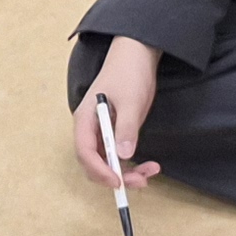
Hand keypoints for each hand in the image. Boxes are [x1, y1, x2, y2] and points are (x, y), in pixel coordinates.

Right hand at [76, 39, 162, 186]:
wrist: (137, 54)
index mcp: (85, 119)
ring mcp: (102, 130)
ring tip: (150, 173)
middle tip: (140, 181)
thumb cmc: (129, 72)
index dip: (99, 170)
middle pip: (94, 162)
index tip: (118, 181)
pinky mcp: (115, 131)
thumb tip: (122, 155)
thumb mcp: (131, 100)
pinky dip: (130, 163)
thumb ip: (126, 127)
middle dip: (114, 175)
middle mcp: (90, 128)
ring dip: (126, 172)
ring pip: (107, 162)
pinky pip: (117, 154)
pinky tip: (147, 165)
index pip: (85, 152)